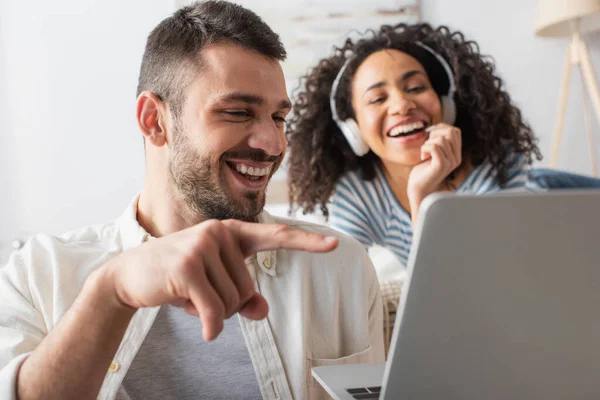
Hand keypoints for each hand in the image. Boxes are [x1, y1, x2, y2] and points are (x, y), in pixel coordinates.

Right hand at [102, 219, 338, 340]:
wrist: (131, 276)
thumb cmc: (179, 278)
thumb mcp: (214, 287)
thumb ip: (242, 297)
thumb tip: (262, 310)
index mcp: (231, 233)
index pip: (274, 236)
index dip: (306, 243)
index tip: (334, 245)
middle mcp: (219, 233)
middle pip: (248, 289)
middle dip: (227, 305)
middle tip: (199, 295)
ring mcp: (202, 246)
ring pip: (233, 302)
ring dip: (213, 313)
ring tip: (189, 297)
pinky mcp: (187, 266)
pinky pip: (214, 311)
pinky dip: (209, 326)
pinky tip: (196, 324)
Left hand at [407, 123, 461, 220]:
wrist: (418, 188)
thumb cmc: (423, 170)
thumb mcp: (432, 152)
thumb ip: (438, 140)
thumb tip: (436, 126)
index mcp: (456, 154)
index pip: (455, 131)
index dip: (441, 128)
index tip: (429, 136)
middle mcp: (456, 158)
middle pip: (451, 132)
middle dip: (435, 133)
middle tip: (426, 144)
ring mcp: (450, 162)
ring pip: (441, 139)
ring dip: (428, 142)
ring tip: (424, 153)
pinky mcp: (441, 166)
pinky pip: (434, 147)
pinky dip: (425, 148)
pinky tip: (423, 157)